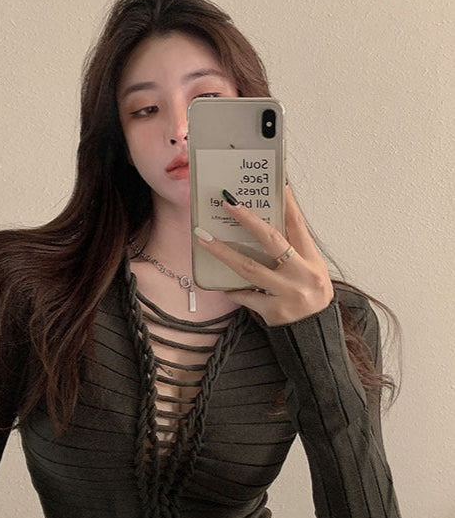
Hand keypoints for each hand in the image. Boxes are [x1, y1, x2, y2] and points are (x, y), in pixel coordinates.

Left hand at [193, 185, 333, 325]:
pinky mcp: (275, 311)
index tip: (275, 183)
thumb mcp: (311, 270)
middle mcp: (302, 274)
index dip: (287, 203)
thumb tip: (264, 223)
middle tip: (228, 202)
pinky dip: (234, 290)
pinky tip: (223, 285)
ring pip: (250, 268)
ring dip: (223, 251)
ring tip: (203, 237)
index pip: (298, 225)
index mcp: (313, 260)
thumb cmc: (309, 296)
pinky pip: (247, 296)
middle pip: (272, 240)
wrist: (315, 334)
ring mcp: (288, 293)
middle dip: (247, 220)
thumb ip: (293, 250)